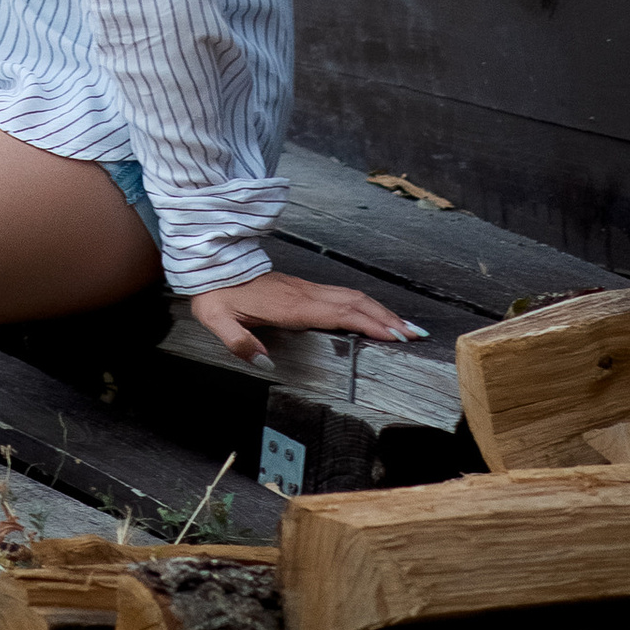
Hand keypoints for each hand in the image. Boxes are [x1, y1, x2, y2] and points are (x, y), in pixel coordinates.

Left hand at [181, 271, 427, 365]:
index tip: (393, 337)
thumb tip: (264, 363)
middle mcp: (305, 295)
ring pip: (353, 297)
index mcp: (291, 306)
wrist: (214, 267)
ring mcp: (307, 290)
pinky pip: (343, 296)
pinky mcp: (305, 290)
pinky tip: (375, 316)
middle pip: (355, 303)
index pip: (338, 314)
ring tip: (406, 328)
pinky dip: (366, 306)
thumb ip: (240, 342)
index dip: (368, 324)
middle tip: (415, 336)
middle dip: (387, 319)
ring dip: (381, 311)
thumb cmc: (217, 295)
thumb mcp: (218, 320)